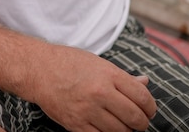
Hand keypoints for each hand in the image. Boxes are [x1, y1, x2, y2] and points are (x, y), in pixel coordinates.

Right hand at [28, 44, 155, 131]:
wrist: (38, 70)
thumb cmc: (69, 63)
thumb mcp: (98, 63)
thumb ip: (122, 76)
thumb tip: (145, 83)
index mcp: (108, 74)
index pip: (142, 96)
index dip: (151, 107)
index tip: (149, 110)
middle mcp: (100, 93)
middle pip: (134, 117)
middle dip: (142, 122)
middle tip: (140, 121)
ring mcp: (88, 110)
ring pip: (120, 131)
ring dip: (127, 131)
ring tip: (124, 125)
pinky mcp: (76, 125)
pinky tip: (108, 128)